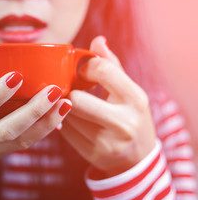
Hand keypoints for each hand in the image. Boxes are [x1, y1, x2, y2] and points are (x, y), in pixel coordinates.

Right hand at [0, 58, 71, 174]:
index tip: (16, 76)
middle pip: (6, 129)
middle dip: (33, 111)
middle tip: (54, 91)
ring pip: (20, 140)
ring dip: (46, 123)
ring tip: (66, 103)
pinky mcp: (0, 154)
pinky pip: (24, 144)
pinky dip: (43, 131)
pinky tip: (59, 115)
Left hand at [61, 36, 155, 177]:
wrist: (136, 159)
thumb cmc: (131, 116)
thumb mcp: (130, 91)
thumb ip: (112, 65)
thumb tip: (98, 40)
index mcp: (136, 99)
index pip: (102, 70)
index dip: (85, 67)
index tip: (81, 71)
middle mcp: (123, 123)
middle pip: (77, 98)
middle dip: (70, 91)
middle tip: (71, 88)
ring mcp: (106, 142)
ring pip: (66, 114)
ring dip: (64, 105)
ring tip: (73, 104)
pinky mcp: (91, 154)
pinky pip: (64, 130)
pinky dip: (63, 121)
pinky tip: (73, 120)